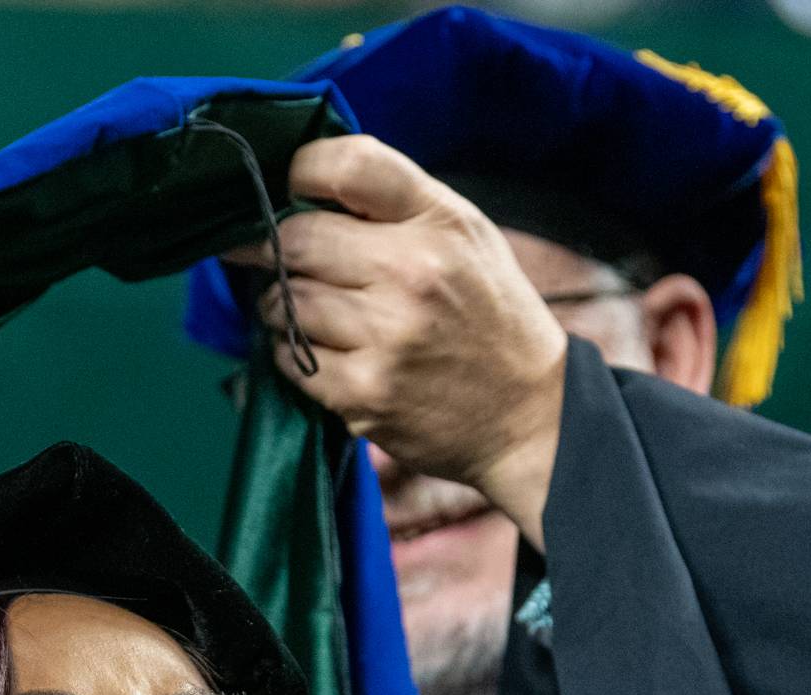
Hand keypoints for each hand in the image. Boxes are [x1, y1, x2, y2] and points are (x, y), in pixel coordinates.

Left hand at [230, 136, 566, 541]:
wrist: (529, 414)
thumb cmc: (489, 317)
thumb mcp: (467, 238)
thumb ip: (398, 207)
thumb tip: (307, 190)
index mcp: (441, 223)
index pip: (350, 165)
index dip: (303, 171)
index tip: (294, 189)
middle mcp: (413, 273)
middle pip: (297, 240)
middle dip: (280, 250)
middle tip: (285, 262)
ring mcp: (386, 337)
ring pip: (286, 302)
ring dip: (282, 306)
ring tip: (311, 311)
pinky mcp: (363, 393)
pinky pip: (290, 358)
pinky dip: (293, 353)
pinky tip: (326, 352)